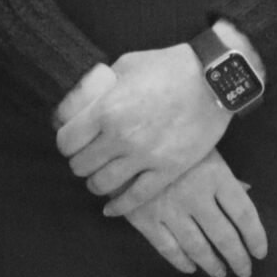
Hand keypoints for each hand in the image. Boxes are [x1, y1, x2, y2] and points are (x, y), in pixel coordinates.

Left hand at [53, 44, 226, 210]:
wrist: (212, 81)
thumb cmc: (165, 68)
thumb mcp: (122, 68)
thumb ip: (98, 90)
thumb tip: (76, 106)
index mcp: (105, 110)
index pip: (66, 140)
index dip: (64, 141)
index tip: (70, 140)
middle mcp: (121, 137)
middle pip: (80, 165)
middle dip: (78, 161)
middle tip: (85, 157)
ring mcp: (145, 157)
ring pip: (103, 184)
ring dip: (94, 183)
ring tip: (97, 176)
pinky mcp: (168, 170)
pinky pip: (136, 198)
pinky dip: (119, 206)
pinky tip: (111, 208)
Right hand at [121, 149, 268, 276]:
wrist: (123, 136)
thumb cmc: (170, 138)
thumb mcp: (203, 148)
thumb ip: (224, 174)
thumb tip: (248, 192)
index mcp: (215, 175)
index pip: (245, 215)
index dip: (256, 238)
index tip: (259, 252)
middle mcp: (195, 195)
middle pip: (225, 237)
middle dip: (238, 258)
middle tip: (244, 270)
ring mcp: (169, 209)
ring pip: (197, 247)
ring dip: (212, 264)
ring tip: (220, 272)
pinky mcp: (143, 217)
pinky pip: (167, 247)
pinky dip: (181, 261)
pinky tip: (190, 266)